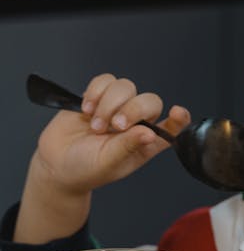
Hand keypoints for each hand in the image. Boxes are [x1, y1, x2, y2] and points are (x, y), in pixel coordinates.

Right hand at [35, 73, 191, 193]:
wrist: (56, 164)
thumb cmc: (85, 170)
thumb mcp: (108, 163)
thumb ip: (127, 147)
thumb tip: (149, 134)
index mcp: (145, 142)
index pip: (172, 127)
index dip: (179, 119)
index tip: (177, 111)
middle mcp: (135, 123)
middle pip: (149, 101)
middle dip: (132, 109)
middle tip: (114, 126)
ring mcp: (117, 107)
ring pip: (126, 87)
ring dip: (109, 104)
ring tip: (95, 125)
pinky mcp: (98, 96)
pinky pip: (105, 80)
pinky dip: (96, 92)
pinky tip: (87, 109)